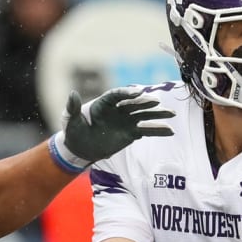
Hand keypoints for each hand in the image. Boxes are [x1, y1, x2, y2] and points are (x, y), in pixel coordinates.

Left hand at [49, 86, 174, 171]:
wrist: (80, 148)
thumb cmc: (74, 132)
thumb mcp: (70, 120)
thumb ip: (72, 108)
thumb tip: (72, 94)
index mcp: (104, 103)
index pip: (117, 95)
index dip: (126, 93)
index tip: (137, 93)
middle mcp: (118, 109)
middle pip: (134, 103)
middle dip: (145, 103)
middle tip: (157, 102)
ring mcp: (126, 120)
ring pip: (144, 115)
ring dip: (157, 114)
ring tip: (171, 114)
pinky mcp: (131, 132)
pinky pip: (146, 130)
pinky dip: (157, 130)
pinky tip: (170, 131)